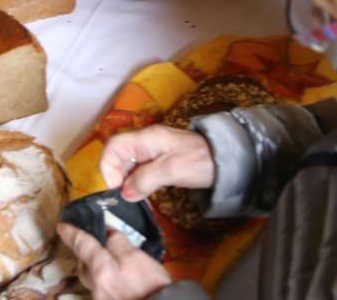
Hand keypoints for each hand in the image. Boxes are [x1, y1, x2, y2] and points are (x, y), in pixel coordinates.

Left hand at [56, 225, 172, 299]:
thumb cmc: (153, 287)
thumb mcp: (138, 259)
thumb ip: (119, 244)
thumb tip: (109, 233)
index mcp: (102, 270)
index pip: (83, 245)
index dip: (72, 233)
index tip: (62, 226)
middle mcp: (96, 287)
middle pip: (83, 267)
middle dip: (85, 255)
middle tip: (92, 244)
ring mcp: (101, 298)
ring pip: (92, 280)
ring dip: (95, 269)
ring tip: (107, 261)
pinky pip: (101, 289)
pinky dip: (105, 281)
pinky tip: (117, 280)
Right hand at [99, 125, 213, 201]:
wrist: (228, 160)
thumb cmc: (201, 161)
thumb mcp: (172, 170)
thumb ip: (146, 179)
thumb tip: (124, 193)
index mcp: (146, 138)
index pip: (113, 146)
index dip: (108, 167)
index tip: (117, 188)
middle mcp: (146, 142)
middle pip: (118, 155)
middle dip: (116, 176)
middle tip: (126, 196)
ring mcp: (153, 151)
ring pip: (128, 164)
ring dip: (127, 181)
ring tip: (135, 197)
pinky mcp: (160, 161)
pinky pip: (139, 170)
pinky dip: (137, 182)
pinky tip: (144, 193)